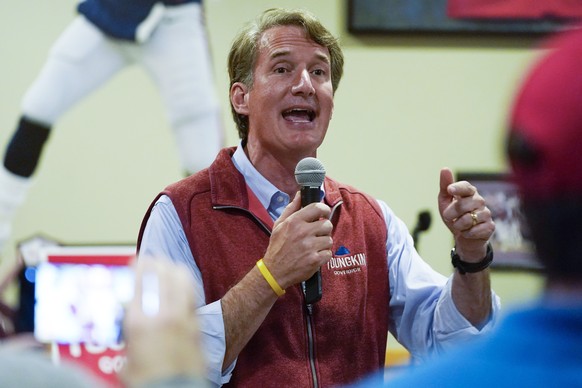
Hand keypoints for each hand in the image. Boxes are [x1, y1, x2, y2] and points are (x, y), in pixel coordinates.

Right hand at [121, 256, 205, 385]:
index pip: (141, 283)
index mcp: (140, 322)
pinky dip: (187, 287)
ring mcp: (183, 319)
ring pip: (182, 283)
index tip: (138, 259)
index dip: (140, 267)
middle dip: (158, 264)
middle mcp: (162, 315)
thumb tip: (130, 338)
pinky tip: (185, 285)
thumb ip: (129, 343)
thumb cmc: (146, 382)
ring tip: (171, 265)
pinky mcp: (196, 327)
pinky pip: (192, 298)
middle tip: (154, 258)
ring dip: (175, 271)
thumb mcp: (126, 361)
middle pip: (163, 277)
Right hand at [262, 192, 332, 288]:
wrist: (274, 272)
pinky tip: (313, 256)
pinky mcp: (315, 260)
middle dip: (323, 229)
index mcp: (294, 221)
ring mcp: (310, 247)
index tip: (323, 214)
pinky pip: (328, 253)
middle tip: (316, 234)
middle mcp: (303, 232)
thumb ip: (292, 208)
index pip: (318, 208)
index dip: (324, 210)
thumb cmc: (277, 247)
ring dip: (323, 243)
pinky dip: (323, 255)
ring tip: (313, 247)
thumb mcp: (279, 224)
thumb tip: (300, 194)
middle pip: (327, 224)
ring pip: (329, 239)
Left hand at [438, 168, 494, 260]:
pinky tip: (467, 232)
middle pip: (462, 205)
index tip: (450, 190)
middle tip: (449, 217)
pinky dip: (466, 233)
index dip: (458, 188)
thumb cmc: (454, 216)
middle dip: (450, 214)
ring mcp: (486, 213)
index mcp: (469, 192)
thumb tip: (445, 168)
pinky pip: (474, 230)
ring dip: (458, 225)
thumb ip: (445, 186)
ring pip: (467, 219)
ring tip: (459, 225)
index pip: (466, 187)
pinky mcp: (490, 226)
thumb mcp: (445, 201)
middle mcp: (479, 200)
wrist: (463, 236)